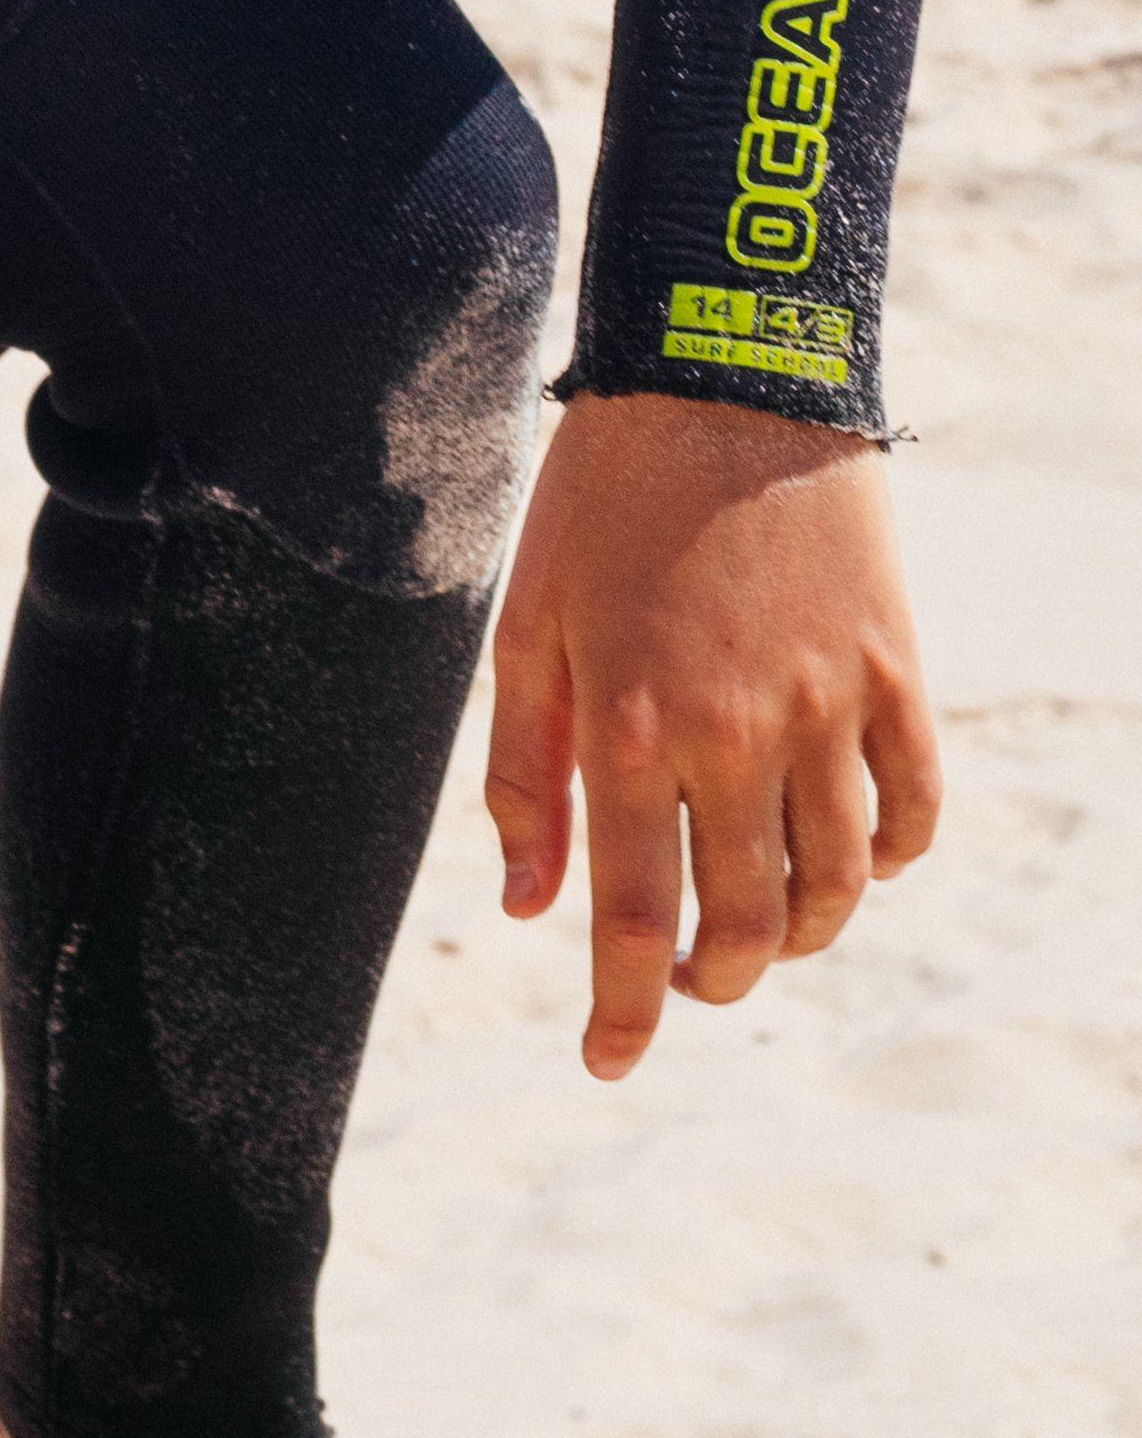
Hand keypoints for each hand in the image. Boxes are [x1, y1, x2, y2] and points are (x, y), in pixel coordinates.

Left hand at [484, 390, 941, 1078]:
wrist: (718, 373)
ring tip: (762, 926)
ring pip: (837, 887)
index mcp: (627, 727)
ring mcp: (826, 707)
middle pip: (743, 924)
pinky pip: (914, 810)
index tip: (608, 1064)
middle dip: (713, 978)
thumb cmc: (602, 497)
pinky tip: (849, 858)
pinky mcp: (894, 672)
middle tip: (690, 976)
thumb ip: (523, 773)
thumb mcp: (529, 622)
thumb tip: (527, 909)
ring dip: (799, 935)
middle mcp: (733, 735)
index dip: (620, 1014)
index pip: (627, 920)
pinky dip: (889, 861)